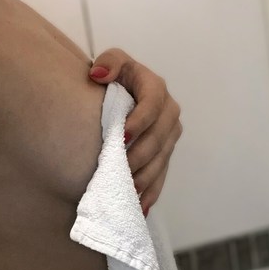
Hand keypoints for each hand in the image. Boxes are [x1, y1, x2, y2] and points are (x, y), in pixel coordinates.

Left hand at [88, 49, 182, 215]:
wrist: (117, 93)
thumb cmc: (112, 77)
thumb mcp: (111, 62)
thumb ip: (109, 62)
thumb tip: (99, 75)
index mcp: (155, 88)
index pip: (153, 105)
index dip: (140, 122)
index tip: (122, 137)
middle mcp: (168, 112)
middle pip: (160, 138)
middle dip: (141, 156)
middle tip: (122, 170)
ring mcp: (169, 135)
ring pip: (161, 160)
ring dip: (146, 177)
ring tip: (129, 191)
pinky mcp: (165, 153)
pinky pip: (162, 174)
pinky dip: (151, 191)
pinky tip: (140, 207)